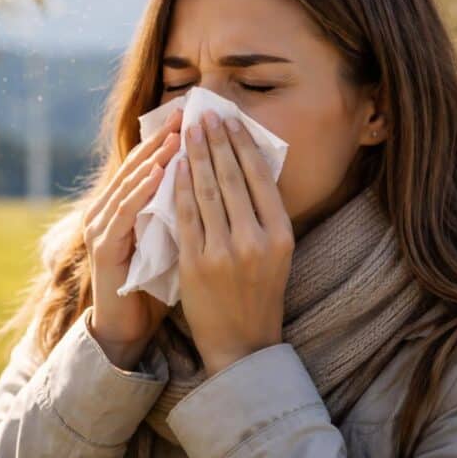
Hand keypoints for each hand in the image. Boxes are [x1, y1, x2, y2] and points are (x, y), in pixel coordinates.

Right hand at [81, 105, 183, 369]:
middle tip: (189, 112)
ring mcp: (102, 225)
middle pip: (138, 163)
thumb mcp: (172, 241)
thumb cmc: (152, 285)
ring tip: (178, 135)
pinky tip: (158, 173)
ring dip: (154, 156)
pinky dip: (140, 190)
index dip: (174, 139)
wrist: (126, 326)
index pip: (151, 162)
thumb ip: (184, 213)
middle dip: (166, 138)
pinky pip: (124, 212)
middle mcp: (109, 208)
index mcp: (125, 205)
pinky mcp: (102, 246)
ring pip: (129, 182)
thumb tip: (220, 181)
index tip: (202, 117)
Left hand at [174, 109, 293, 377]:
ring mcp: (224, 252)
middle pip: (231, 177)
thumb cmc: (258, 293)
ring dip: (196, 155)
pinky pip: (185, 216)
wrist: (242, 343)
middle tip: (204, 114)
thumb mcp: (276, 252)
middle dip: (216, 140)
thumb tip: (248, 164)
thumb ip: (264, 214)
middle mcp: (255, 240)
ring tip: (188, 131)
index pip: (258, 177)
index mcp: (281, 234)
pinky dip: (179, 187)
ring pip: (207, 191)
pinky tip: (176, 166)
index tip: (229, 118)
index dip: (242, 143)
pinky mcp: (195, 263)